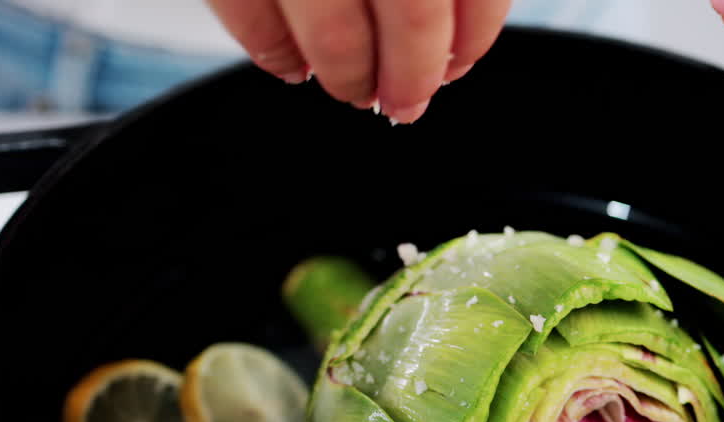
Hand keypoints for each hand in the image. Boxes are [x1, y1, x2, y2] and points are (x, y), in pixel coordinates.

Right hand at [206, 0, 511, 123]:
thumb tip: (450, 42)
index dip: (471, 38)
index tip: (456, 65)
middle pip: (412, 17)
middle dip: (412, 76)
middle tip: (404, 102)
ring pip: (335, 34)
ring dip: (349, 76)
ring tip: (354, 88)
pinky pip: (252, 19)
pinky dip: (274, 55)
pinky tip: (291, 66)